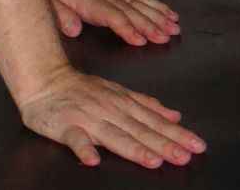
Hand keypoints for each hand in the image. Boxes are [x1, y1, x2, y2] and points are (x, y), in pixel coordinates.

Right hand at [18, 66, 204, 167]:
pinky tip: (92, 160)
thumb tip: (174, 115)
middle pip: (141, 130)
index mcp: (124, 104)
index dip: (176, 134)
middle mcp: (110, 111)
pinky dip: (83, 149)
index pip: (155, 122)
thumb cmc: (80, 89)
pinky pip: (76, 138)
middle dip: (164, 144)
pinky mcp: (66, 126)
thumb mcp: (117, 92)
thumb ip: (145, 104)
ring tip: (152, 160)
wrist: (43, 80)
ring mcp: (88, 118)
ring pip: (115, 135)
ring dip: (134, 148)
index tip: (196, 145)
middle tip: (184, 156)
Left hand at [41, 0, 179, 45]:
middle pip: (132, 12)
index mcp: (89, 1)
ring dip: (159, 17)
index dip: (127, 28)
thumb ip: (61, 16)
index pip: (112, 16)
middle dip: (151, 25)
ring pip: (140, 5)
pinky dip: (157, 6)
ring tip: (173, 27)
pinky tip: (169, 13)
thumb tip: (72, 30)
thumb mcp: (49, 1)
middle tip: (166, 37)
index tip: (140, 40)